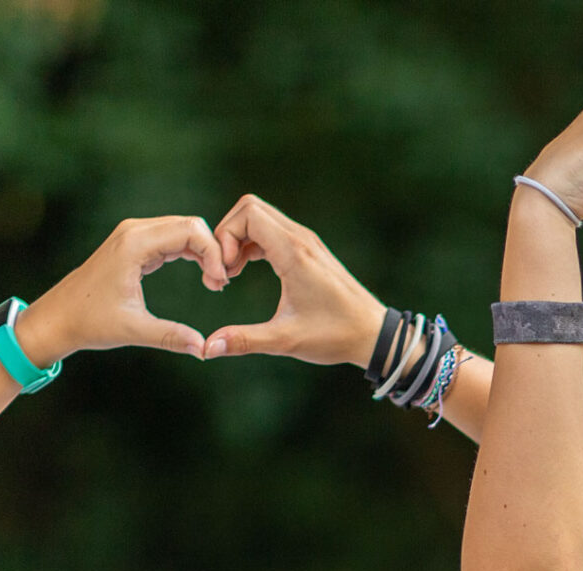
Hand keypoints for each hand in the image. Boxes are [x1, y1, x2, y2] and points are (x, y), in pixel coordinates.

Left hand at [15, 216, 229, 363]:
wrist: (59, 316)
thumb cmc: (90, 321)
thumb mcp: (133, 330)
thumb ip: (171, 336)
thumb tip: (204, 349)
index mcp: (134, 244)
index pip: (190, 231)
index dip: (213, 254)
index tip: (220, 284)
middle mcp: (134, 231)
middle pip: (190, 224)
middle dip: (212, 251)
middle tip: (220, 285)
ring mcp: (133, 235)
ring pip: (182, 229)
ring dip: (203, 252)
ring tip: (214, 283)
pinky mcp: (133, 244)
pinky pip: (171, 238)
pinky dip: (190, 253)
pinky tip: (202, 275)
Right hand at [199, 195, 386, 363]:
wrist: (373, 334)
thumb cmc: (335, 335)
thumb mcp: (286, 340)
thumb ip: (245, 340)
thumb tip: (209, 349)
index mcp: (294, 253)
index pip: (248, 213)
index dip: (226, 236)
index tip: (225, 271)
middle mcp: (301, 239)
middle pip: (250, 208)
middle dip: (227, 234)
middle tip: (224, 271)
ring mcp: (306, 242)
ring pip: (261, 218)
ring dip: (239, 239)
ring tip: (231, 274)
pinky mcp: (309, 250)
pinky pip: (272, 232)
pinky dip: (253, 244)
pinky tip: (245, 271)